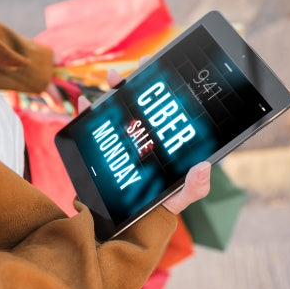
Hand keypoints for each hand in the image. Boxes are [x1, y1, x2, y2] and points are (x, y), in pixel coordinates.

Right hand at [77, 61, 210, 215]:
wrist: (129, 223)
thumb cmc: (160, 206)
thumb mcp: (181, 198)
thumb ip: (195, 188)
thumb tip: (204, 167)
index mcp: (164, 141)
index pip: (164, 109)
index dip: (163, 87)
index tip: (161, 69)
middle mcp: (144, 134)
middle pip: (141, 101)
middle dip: (138, 79)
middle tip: (142, 66)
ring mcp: (124, 138)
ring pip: (118, 107)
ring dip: (114, 89)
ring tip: (112, 78)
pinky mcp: (103, 147)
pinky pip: (93, 126)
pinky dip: (86, 112)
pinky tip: (85, 104)